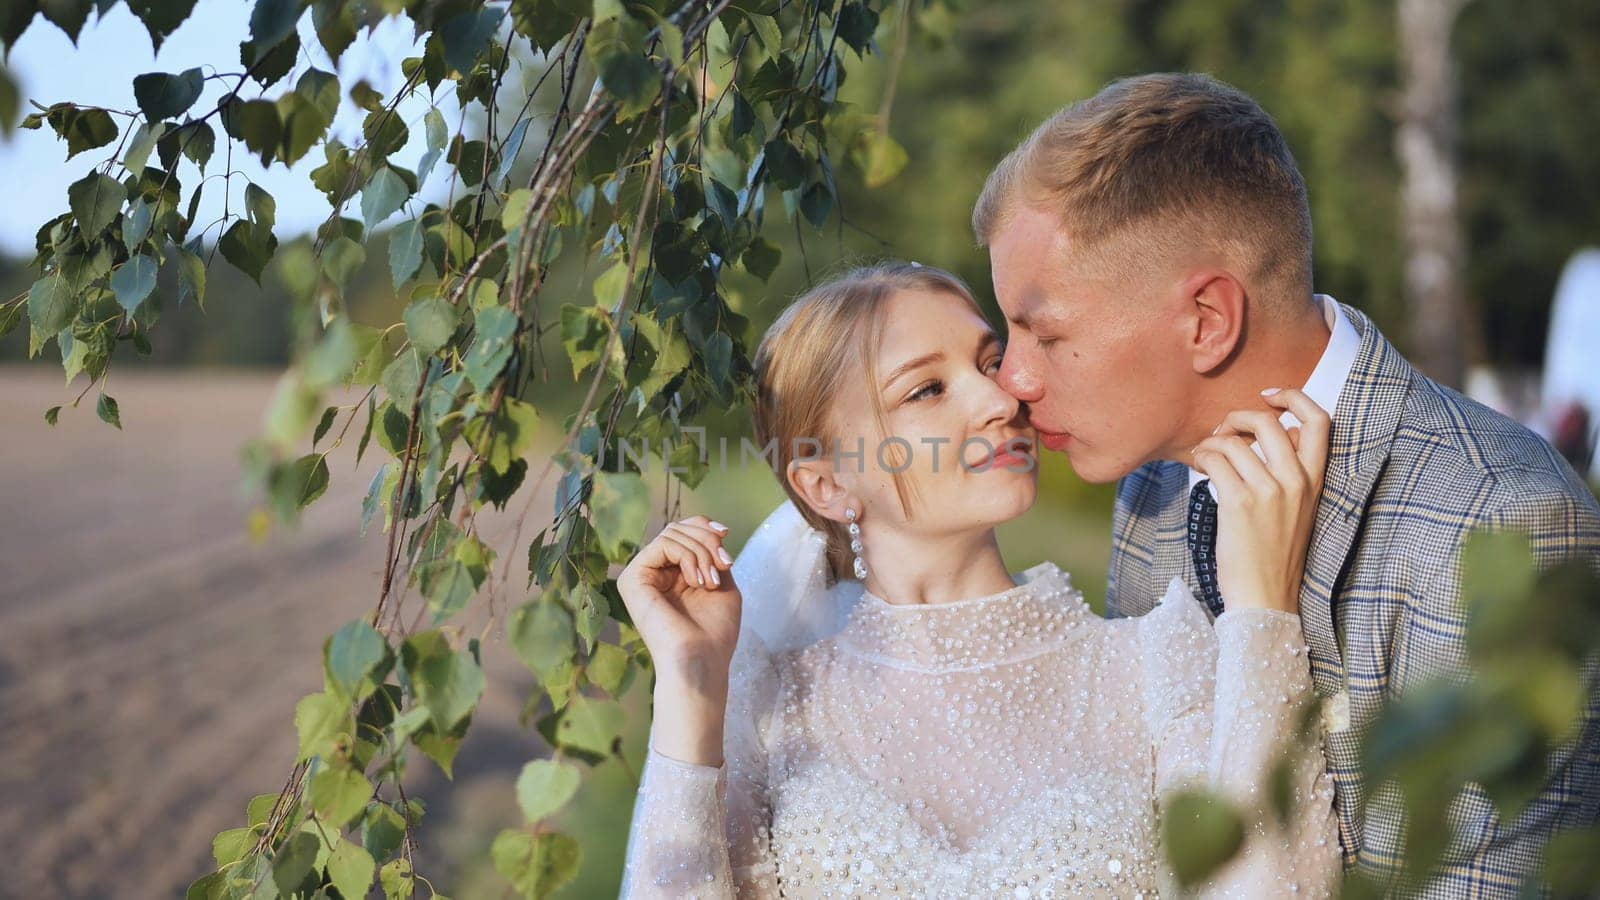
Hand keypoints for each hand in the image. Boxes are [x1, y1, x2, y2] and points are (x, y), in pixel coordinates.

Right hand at [617, 515, 742, 681]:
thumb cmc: (715, 631)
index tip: (726, 534)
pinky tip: (696, 581)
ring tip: (711, 582)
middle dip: (708, 541)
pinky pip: (662, 544)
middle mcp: (653, 573)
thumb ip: (711, 553)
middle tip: (724, 565)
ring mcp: (640, 576)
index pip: (682, 532)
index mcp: (671, 574)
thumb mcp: (721, 580)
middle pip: (678, 528)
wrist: (703, 661)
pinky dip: (687, 556)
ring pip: (672, 533)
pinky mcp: (632, 580)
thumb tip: (710, 527)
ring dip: (701, 551)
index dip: (704, 526)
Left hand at [1191, 388, 1330, 613]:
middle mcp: (1296, 482)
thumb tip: (1274, 432)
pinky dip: (1201, 456)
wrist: (1265, 596)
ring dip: (1211, 441)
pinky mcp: (1239, 503)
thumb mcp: (1297, 509)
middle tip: (1223, 430)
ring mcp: (1269, 491)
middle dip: (1238, 416)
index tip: (1269, 396)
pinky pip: (1214, 459)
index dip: (1294, 398)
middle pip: (1268, 421)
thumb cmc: (1274, 553)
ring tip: (1205, 456)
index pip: (1319, 422)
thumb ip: (1292, 471)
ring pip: (1233, 440)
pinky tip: (1200, 468)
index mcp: (1315, 480)